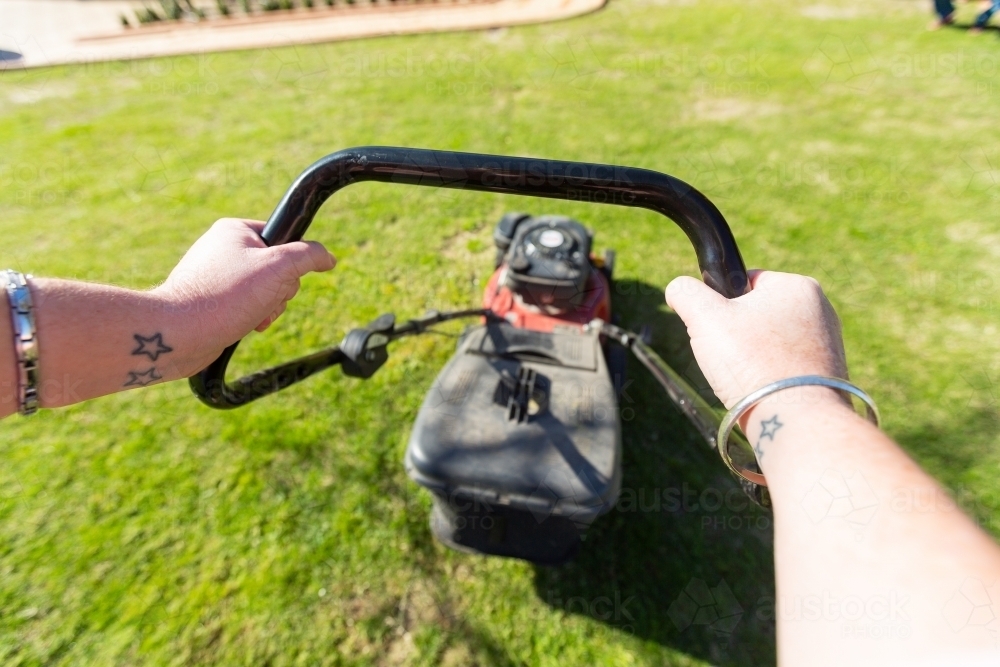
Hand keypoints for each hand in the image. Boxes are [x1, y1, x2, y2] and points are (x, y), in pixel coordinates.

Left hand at [155, 218, 335, 366]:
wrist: (179, 333)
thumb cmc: (225, 296)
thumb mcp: (277, 268)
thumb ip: (308, 256)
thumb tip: (328, 257)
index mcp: (235, 230)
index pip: (282, 237)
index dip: (291, 261)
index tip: (281, 277)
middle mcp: (223, 249)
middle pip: (277, 267)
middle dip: (280, 291)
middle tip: (265, 300)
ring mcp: (216, 276)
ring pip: (265, 290)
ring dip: (269, 307)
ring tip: (253, 317)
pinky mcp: (212, 301)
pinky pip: (247, 306)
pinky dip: (253, 317)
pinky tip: (247, 326)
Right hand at [664, 270, 847, 409]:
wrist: (795, 420)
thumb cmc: (751, 363)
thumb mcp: (705, 318)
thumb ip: (686, 293)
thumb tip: (678, 288)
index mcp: (797, 285)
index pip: (746, 283)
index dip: (722, 306)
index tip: (717, 331)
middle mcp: (820, 309)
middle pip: (758, 315)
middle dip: (737, 336)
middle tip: (729, 359)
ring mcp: (828, 343)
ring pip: (770, 344)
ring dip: (752, 359)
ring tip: (747, 380)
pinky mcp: (829, 373)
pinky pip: (785, 368)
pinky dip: (769, 378)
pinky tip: (763, 392)